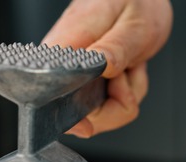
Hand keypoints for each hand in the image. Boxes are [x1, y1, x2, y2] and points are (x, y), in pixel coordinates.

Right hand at [42, 0, 172, 136]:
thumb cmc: (134, 1)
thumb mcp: (133, 25)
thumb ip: (116, 48)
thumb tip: (99, 67)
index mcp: (66, 44)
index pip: (50, 92)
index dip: (69, 117)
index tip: (88, 125)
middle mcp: (66, 63)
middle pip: (80, 113)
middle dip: (114, 106)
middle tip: (127, 75)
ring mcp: (79, 75)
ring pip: (101, 113)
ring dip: (126, 96)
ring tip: (131, 65)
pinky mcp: (91, 80)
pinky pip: (111, 104)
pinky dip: (129, 91)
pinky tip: (131, 68)